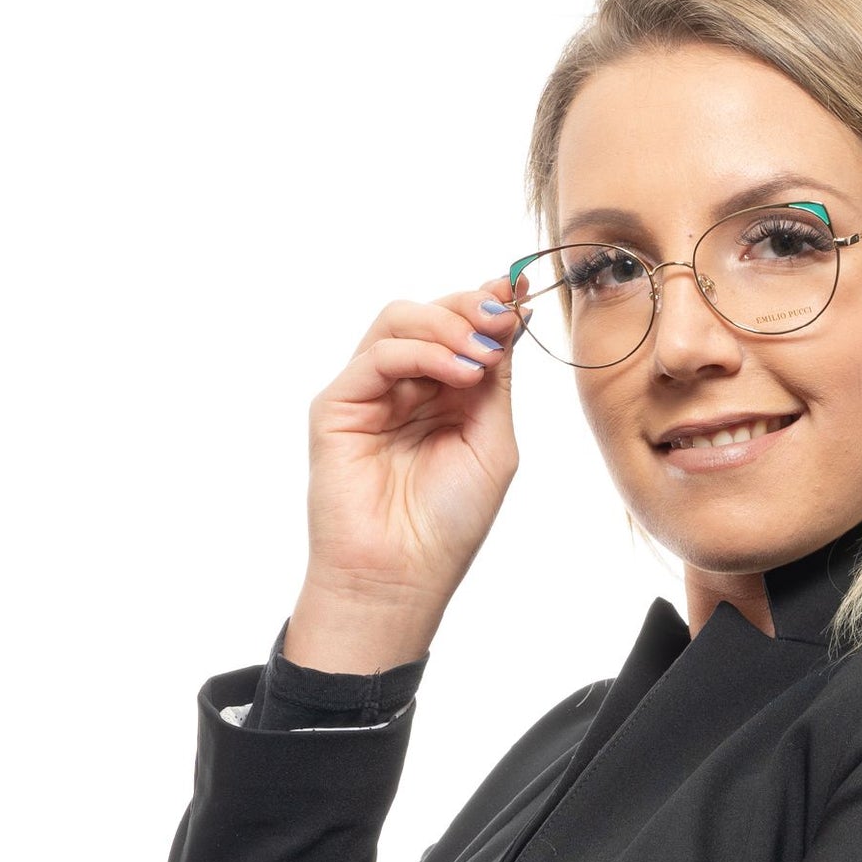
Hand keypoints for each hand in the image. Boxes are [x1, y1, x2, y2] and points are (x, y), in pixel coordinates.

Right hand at [284, 279, 523, 671]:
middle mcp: (408, 388)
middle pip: (433, 315)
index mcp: (447, 397)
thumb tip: (509, 319)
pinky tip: (458, 372)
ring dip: (448, 325)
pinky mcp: (338, 406)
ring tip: (480, 354)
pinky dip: (420, 352)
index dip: (492, 305)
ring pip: (400, 322)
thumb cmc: (449, 522)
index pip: (465, 332)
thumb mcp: (492, 443)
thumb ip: (496, 384)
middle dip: (472, 308)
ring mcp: (371, 393)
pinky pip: (376, 355)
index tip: (523, 287)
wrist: (403, 575)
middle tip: (504, 315)